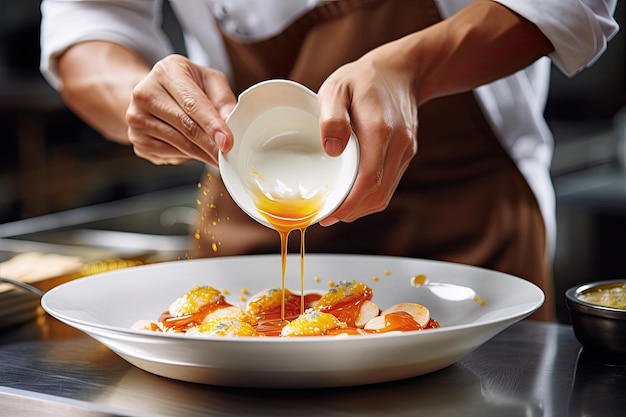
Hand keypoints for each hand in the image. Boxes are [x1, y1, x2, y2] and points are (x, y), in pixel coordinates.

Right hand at [126, 54, 236, 164]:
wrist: (154, 95)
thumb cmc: (187, 86)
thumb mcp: (209, 81)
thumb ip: (223, 98)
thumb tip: (230, 120)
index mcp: (167, 72)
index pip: (193, 103)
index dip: (212, 125)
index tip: (227, 143)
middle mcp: (145, 93)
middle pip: (186, 127)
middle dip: (211, 146)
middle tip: (229, 157)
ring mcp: (137, 118)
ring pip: (180, 145)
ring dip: (203, 155)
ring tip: (217, 156)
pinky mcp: (137, 140)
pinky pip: (170, 154)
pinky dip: (188, 157)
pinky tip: (196, 151)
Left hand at [317, 42, 417, 225]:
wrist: (401, 71)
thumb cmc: (363, 79)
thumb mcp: (337, 87)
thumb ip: (331, 117)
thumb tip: (331, 150)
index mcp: (380, 129)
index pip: (368, 179)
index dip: (349, 204)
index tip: (328, 215)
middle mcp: (398, 144)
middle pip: (378, 193)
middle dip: (352, 212)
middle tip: (327, 217)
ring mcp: (405, 150)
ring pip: (385, 193)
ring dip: (362, 207)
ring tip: (337, 210)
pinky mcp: (406, 154)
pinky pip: (389, 183)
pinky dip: (371, 196)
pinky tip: (353, 195)